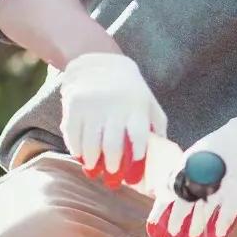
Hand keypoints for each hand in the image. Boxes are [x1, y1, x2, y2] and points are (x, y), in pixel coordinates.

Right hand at [57, 52, 166, 186]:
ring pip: (91, 143)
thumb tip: (163, 154)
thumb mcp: (148, 102)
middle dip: (113, 165)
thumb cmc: (130, 90)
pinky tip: (80, 155)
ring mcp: (93, 104)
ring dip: (92, 161)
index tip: (133, 175)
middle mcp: (115, 104)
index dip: (137, 158)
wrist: (100, 60)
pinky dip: (76, 148)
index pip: (139, 137)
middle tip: (112, 175)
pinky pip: (73, 134)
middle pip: (113, 144)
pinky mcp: (74, 103)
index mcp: (137, 105)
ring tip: (95, 169)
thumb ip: (156, 126)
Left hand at [146, 111, 236, 236]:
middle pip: (184, 205)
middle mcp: (201, 176)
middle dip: (176, 223)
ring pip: (203, 213)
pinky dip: (221, 226)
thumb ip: (181, 171)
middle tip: (172, 236)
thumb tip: (164, 190)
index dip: (161, 211)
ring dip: (196, 229)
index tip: (154, 226)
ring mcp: (220, 185)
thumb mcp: (196, 153)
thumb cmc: (223, 145)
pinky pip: (227, 214)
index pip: (169, 192)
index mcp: (189, 165)